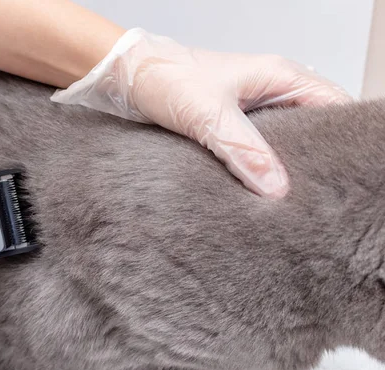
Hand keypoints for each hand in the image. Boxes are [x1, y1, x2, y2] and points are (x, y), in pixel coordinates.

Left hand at [51, 28, 351, 198]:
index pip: (333, 104)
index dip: (342, 138)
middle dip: (313, 158)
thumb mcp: (208, 115)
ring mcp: (248, 109)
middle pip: (310, 127)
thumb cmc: (165, 77)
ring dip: (281, 165)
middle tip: (314, 194)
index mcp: (278, 76)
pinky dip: (256, 166)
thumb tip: (276, 187)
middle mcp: (268, 91)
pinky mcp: (226, 124)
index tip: (341, 172)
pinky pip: (253, 148)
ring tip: (286, 197)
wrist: (125, 76)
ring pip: (280, 140)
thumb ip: (244, 151)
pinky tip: (253, 188)